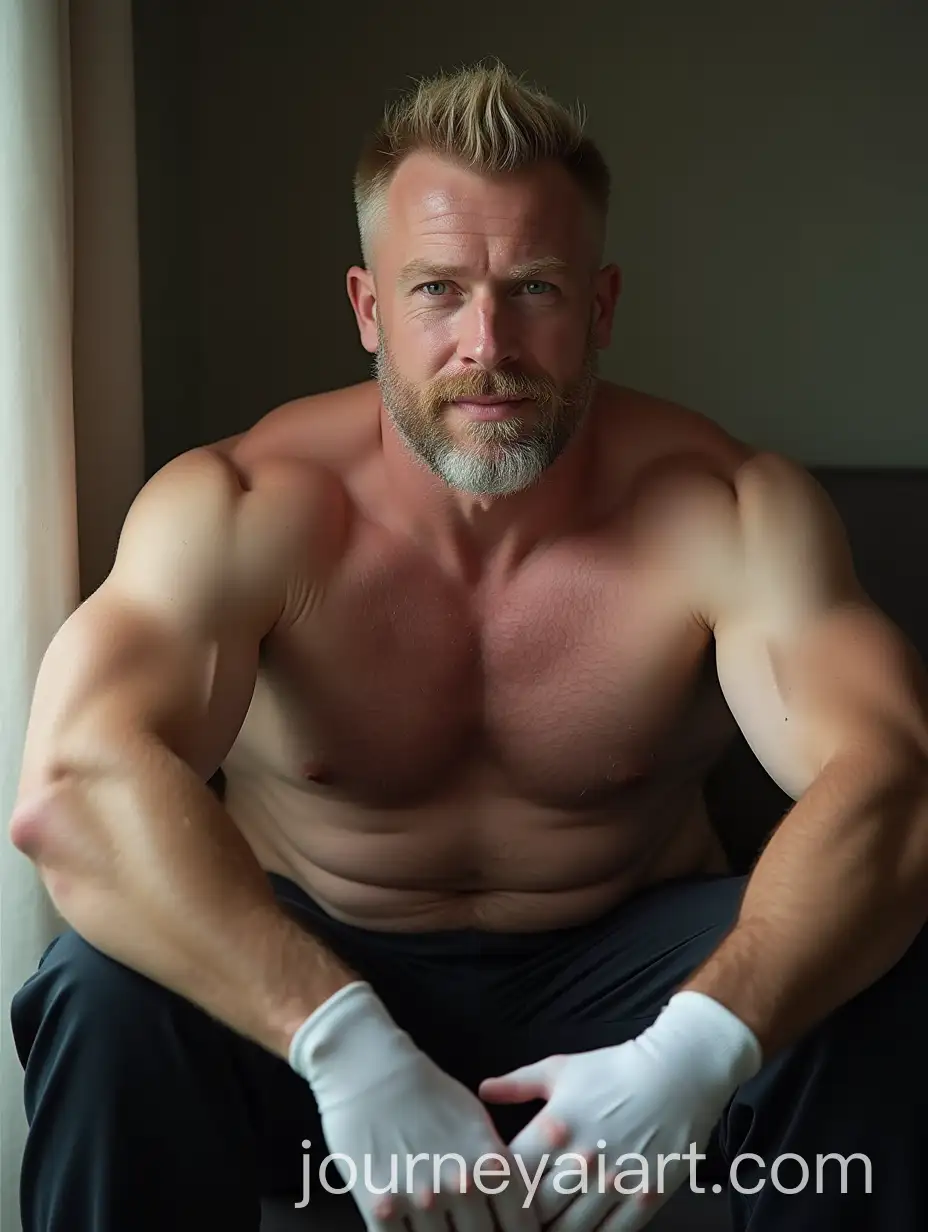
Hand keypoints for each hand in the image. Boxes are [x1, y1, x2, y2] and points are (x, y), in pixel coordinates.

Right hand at [290, 981, 538, 1231]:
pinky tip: (409, 1229)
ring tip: (441, 1228)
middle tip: (468, 1229)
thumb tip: (512, 1206)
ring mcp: (420, 1200)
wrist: (370, 1070)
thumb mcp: (477, 1123)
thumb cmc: (426, 1093)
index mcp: (491, 1162)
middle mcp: (461, 1185)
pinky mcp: (380, 1209)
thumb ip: (496, 1167)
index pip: (521, 1226)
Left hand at [480, 991, 761, 1231]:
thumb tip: (482, 1091)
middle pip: (535, 1212)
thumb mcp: (559, 1069)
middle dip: (521, 1218)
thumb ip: (517, 1084)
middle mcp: (581, 1161)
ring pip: (569, 1231)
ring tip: (544, 1228)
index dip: (496, 1191)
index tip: (491, 1196)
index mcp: (554, 1128)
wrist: (677, 1074)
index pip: (509, 1177)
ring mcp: (614, 1184)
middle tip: (513, 1220)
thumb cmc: (613, 1070)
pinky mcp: (644, 1199)